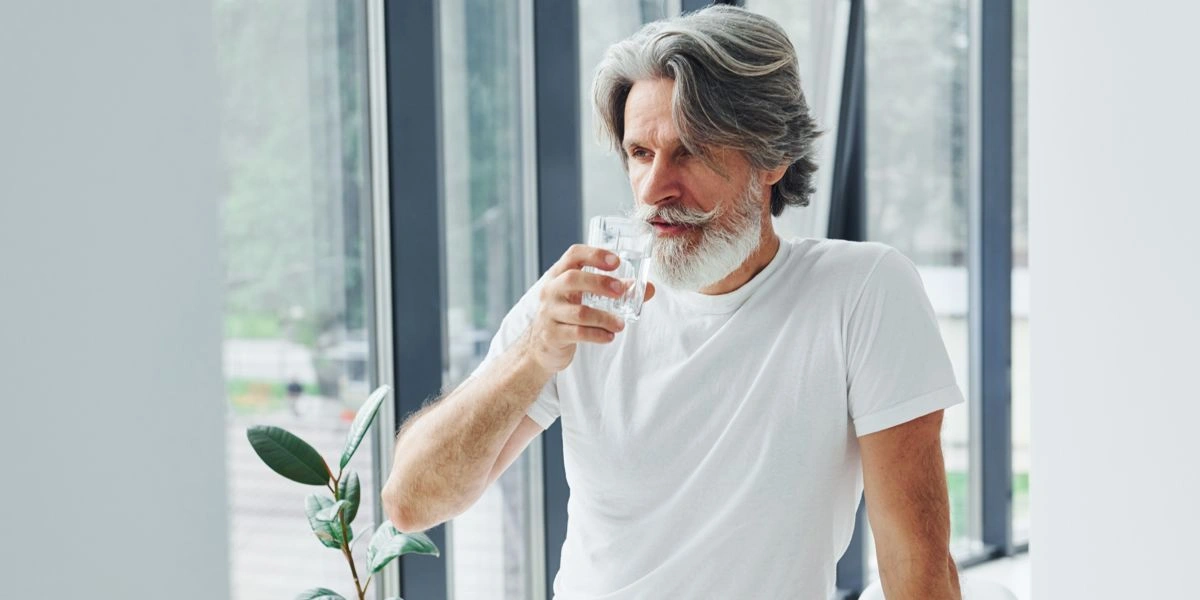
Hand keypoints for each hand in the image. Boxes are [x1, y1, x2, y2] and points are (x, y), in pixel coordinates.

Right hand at [522, 244, 656, 373]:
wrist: (541, 346)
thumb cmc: (568, 314)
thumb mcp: (585, 298)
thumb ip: (616, 291)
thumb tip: (649, 288)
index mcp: (560, 275)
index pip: (573, 255)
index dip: (594, 254)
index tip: (616, 261)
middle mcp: (551, 290)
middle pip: (572, 279)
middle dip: (599, 283)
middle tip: (620, 290)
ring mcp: (550, 313)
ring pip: (579, 312)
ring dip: (605, 317)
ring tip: (621, 324)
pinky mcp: (553, 334)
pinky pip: (577, 333)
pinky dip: (597, 335)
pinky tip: (609, 336)